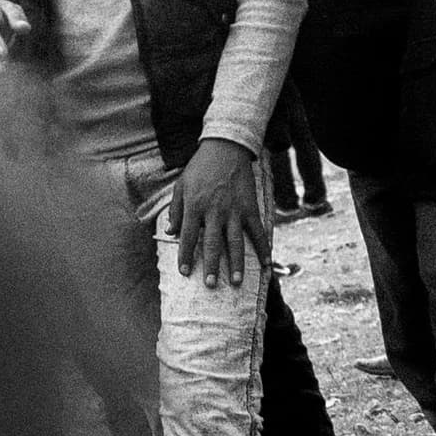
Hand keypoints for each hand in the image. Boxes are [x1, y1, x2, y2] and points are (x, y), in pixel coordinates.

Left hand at [172, 138, 267, 286]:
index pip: (186, 236)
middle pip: (212, 244)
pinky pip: (258, 232)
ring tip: (236, 282)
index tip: (185, 272)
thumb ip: (175, 210)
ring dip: (236, 264)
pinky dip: (263, 248)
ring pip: (235, 242)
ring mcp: (234, 210)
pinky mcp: (250, 208)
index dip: (185, 255)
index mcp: (194, 206)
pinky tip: (266, 264)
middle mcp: (214, 211)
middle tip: (210, 286)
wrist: (225, 149)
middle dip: (211, 266)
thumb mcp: (181, 185)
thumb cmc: (199, 168)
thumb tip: (170, 232)